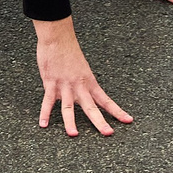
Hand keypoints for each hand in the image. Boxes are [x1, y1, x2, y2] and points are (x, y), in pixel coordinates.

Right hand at [32, 17, 131, 137]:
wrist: (58, 38)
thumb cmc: (69, 51)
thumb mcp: (82, 68)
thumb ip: (82, 83)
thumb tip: (81, 94)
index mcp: (89, 82)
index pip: (106, 100)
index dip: (117, 111)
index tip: (128, 120)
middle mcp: (79, 87)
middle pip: (91, 108)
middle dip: (100, 122)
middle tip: (108, 133)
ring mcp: (65, 86)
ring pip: (69, 108)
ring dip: (70, 122)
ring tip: (73, 134)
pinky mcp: (51, 84)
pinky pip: (47, 102)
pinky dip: (45, 113)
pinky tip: (43, 124)